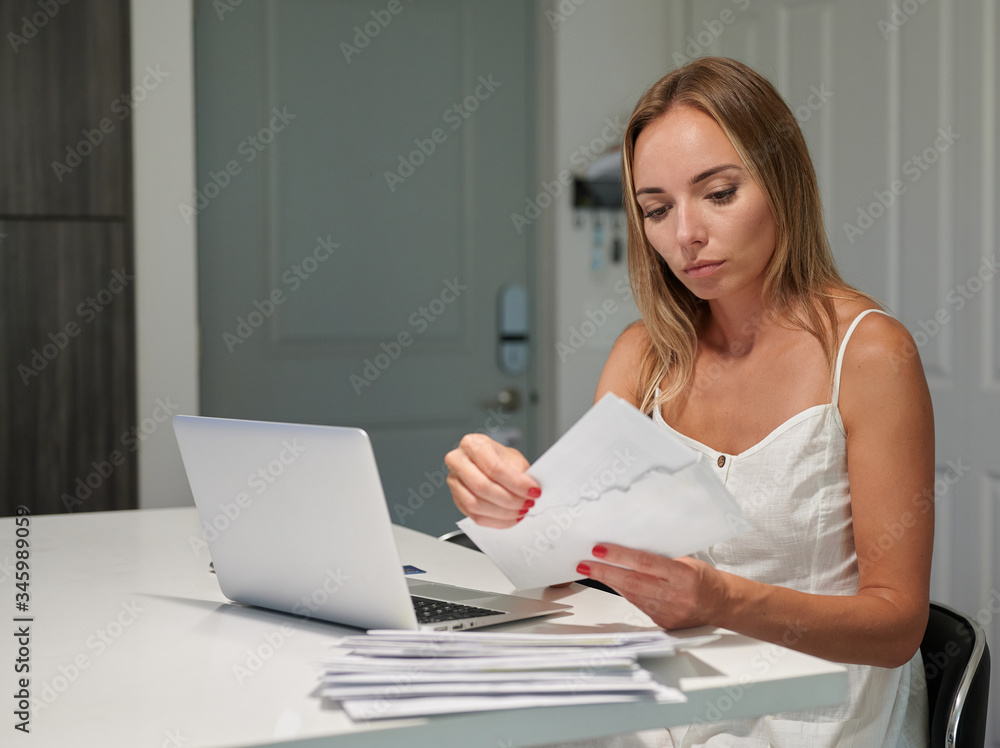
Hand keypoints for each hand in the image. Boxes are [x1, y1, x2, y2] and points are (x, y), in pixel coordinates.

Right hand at [444, 433, 540, 527]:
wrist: (488, 463)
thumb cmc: (499, 458)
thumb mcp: (513, 458)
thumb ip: (521, 473)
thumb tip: (532, 490)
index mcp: (473, 444)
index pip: (493, 467)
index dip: (516, 482)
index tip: (533, 490)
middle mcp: (458, 461)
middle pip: (482, 487)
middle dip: (509, 499)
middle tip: (527, 503)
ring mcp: (454, 481)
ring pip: (475, 504)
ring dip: (502, 513)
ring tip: (520, 511)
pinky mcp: (457, 500)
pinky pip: (475, 516)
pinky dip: (496, 521)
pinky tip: (510, 517)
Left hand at [577, 543, 729, 628]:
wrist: (721, 604)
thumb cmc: (704, 579)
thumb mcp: (687, 562)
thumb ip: (660, 558)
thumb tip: (629, 549)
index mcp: (684, 577)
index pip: (645, 564)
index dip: (620, 556)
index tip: (600, 550)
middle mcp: (675, 597)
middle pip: (632, 583)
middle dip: (605, 572)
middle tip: (585, 564)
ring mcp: (668, 613)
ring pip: (631, 595)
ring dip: (610, 582)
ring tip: (592, 570)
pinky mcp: (662, 623)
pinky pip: (637, 604)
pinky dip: (624, 592)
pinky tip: (613, 583)